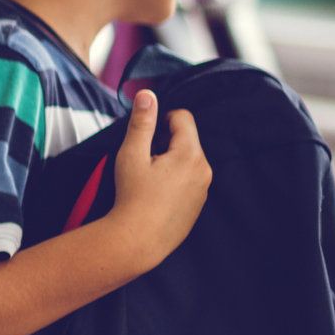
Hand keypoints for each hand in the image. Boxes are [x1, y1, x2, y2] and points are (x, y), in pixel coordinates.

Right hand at [106, 90, 210, 271]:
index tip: (144, 137)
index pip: (182, 118)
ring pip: (187, 161)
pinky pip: (188, 181)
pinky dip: (173, 181)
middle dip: (164, 143)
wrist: (138, 240)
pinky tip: (153, 196)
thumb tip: (147, 94)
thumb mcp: (131, 154)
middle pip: (186, 139)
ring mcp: (203, 189)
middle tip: (141, 162)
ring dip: (168, 162)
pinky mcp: (198, 205)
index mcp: (190, 153)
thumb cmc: (132, 196)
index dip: (161, 120)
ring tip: (146, 181)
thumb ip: (141, 122)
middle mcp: (204, 169)